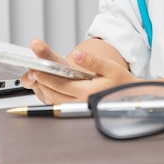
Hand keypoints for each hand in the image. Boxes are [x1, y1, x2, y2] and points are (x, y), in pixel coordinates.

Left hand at [21, 39, 137, 103]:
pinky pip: (60, 103)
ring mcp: (79, 107)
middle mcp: (82, 102)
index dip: (47, 77)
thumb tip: (77, 55)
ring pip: (55, 100)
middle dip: (41, 83)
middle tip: (31, 73)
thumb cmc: (122, 82)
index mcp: (88, 93)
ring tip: (36, 78)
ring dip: (44, 90)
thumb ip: (92, 61)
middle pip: (54, 94)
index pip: (61, 85)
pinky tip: (46, 86)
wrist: (131, 96)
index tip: (36, 69)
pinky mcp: (79, 107)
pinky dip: (50, 95)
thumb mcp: (110, 67)